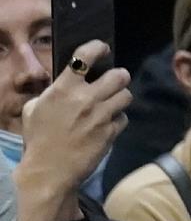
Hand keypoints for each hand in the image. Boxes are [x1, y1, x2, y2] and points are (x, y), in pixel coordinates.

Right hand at [17, 41, 130, 197]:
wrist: (48, 172)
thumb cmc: (38, 140)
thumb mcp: (34, 110)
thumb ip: (52, 92)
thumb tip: (67, 82)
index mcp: (63, 89)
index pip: (85, 56)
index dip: (98, 47)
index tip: (103, 49)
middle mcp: (85, 99)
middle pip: (119, 75)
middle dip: (118, 77)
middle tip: (112, 83)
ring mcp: (100, 115)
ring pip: (126, 95)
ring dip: (119, 99)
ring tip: (110, 105)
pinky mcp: (111, 132)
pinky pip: (124, 118)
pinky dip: (117, 120)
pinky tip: (106, 125)